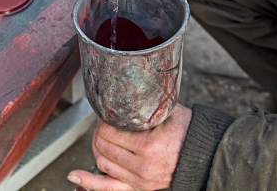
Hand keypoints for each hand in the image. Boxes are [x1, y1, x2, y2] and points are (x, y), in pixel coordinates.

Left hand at [68, 104, 191, 190]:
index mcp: (148, 146)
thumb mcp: (165, 113)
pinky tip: (73, 176)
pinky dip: (88, 182)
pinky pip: (108, 188)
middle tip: (103, 122)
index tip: (106, 113)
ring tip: (100, 137)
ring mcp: (139, 180)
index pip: (109, 132)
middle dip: (98, 132)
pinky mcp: (138, 187)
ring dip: (96, 148)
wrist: (203, 155)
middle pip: (103, 147)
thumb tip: (116, 96)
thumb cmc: (185, 130)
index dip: (103, 120)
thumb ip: (142, 107)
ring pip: (102, 163)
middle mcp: (142, 167)